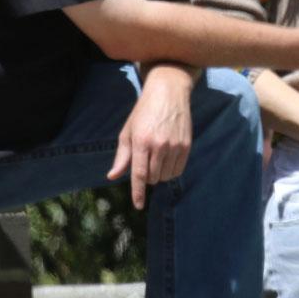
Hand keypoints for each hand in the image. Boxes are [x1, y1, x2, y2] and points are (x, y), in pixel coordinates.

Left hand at [106, 68, 192, 208]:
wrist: (168, 92)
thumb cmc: (144, 112)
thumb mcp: (128, 131)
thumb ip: (122, 156)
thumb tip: (112, 176)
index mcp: (141, 141)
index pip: (140, 174)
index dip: (138, 192)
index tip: (138, 205)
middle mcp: (159, 144)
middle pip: (153, 178)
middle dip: (148, 176)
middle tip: (146, 161)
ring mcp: (175, 145)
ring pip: (166, 176)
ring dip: (159, 174)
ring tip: (156, 158)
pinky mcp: (186, 145)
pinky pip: (178, 170)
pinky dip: (171, 170)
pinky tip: (167, 159)